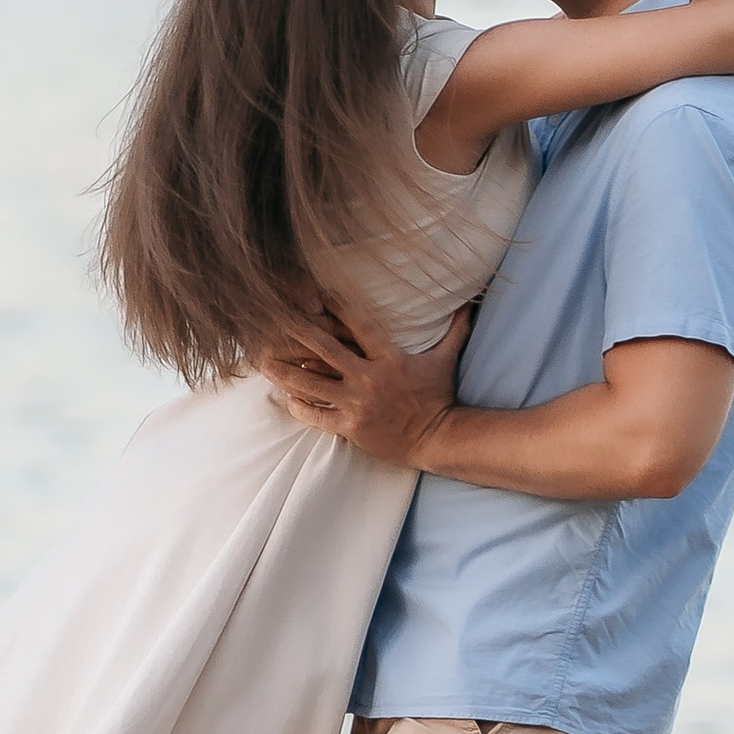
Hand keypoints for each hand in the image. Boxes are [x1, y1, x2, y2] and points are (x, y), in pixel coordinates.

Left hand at [259, 304, 469, 465]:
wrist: (438, 440)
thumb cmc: (439, 398)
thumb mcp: (445, 361)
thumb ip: (454, 331)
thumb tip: (470, 306)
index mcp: (389, 358)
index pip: (358, 325)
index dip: (337, 306)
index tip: (316, 293)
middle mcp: (369, 378)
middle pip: (324, 349)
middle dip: (296, 332)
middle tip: (273, 319)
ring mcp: (357, 404)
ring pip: (311, 383)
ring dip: (284, 371)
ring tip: (263, 360)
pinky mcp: (350, 427)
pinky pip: (317, 415)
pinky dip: (300, 406)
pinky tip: (286, 397)